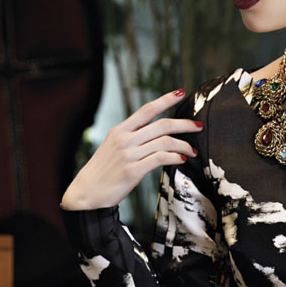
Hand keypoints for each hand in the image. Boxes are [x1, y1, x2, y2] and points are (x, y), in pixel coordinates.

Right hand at [60, 89, 201, 210]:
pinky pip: (159, 159)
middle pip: (161, 125)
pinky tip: (182, 159)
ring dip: (184, 145)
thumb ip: (132, 138)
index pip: (146, 109)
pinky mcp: (132, 171)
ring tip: (193, 151)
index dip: (165, 99)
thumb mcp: (113, 148)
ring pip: (164, 142)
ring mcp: (128, 154)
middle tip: (199, 125)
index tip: (181, 92)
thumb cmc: (103, 172)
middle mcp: (124, 139)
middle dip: (184, 124)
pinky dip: (174, 157)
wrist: (86, 194)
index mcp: (119, 131)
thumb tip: (157, 136)